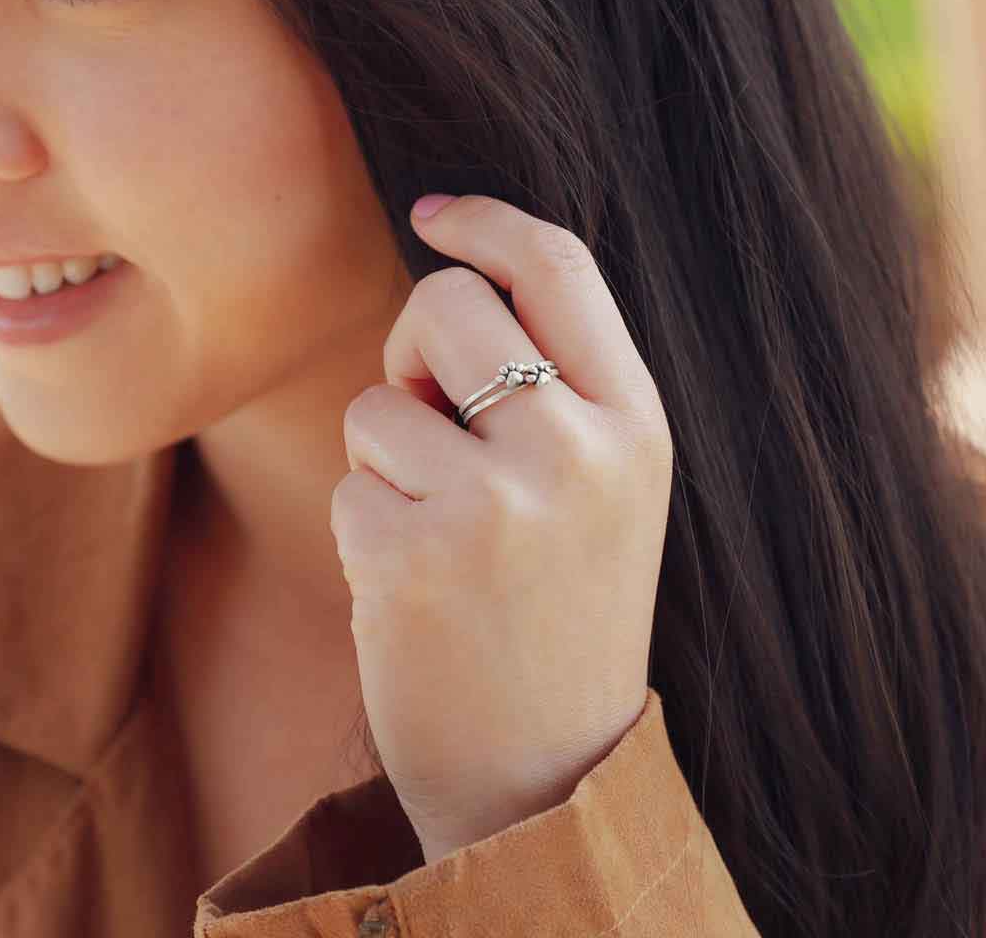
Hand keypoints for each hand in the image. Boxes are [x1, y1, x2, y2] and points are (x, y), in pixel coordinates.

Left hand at [331, 194, 673, 864]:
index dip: (487, 221)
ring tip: (439, 533)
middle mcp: (576, 452)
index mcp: (635, 424)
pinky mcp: (412, 558)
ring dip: (388, 457)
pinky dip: (365, 523)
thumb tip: (455, 273)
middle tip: (430, 419)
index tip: (434, 213)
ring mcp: (495, 506)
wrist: (544, 774)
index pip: (558, 266)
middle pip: (445, 305)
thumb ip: (555, 382)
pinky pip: (350, 481)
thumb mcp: (604, 484)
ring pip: (379, 401)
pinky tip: (413, 588)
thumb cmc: (562, 607)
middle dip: (414, 346)